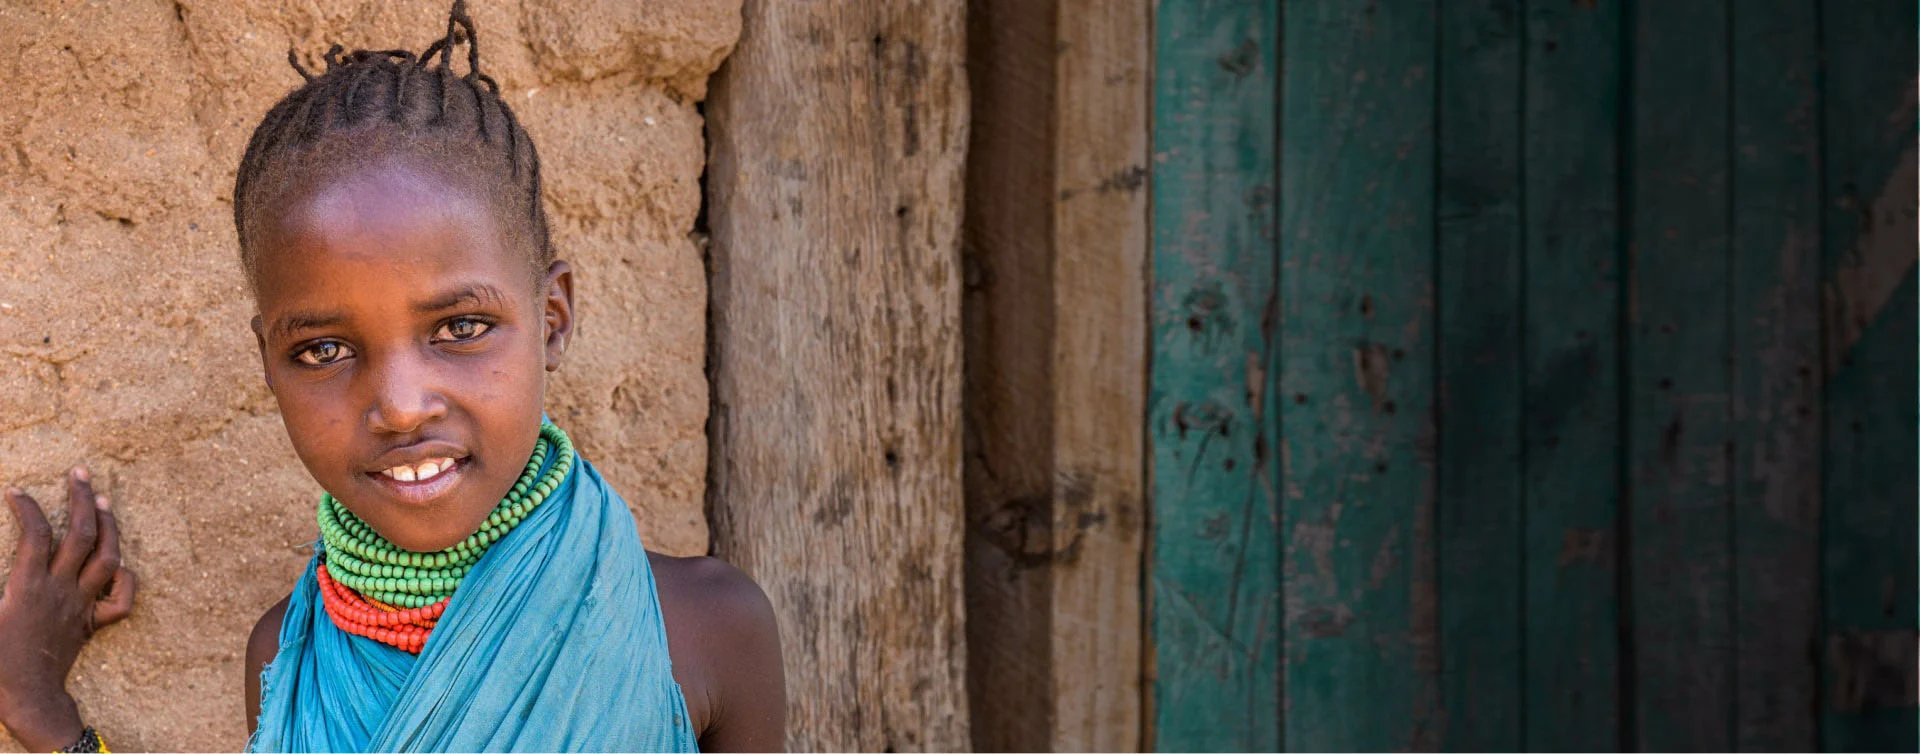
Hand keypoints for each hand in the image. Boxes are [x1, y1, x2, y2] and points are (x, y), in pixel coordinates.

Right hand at [0, 467, 135, 750]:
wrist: (24, 695)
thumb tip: (12, 562)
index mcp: (27, 585)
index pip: (35, 533)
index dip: (27, 508)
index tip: (16, 492)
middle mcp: (60, 588)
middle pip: (81, 534)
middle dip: (82, 498)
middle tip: (80, 472)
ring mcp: (81, 604)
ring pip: (108, 557)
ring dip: (109, 525)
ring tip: (103, 500)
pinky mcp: (93, 622)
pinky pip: (121, 600)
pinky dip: (125, 578)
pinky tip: (118, 563)